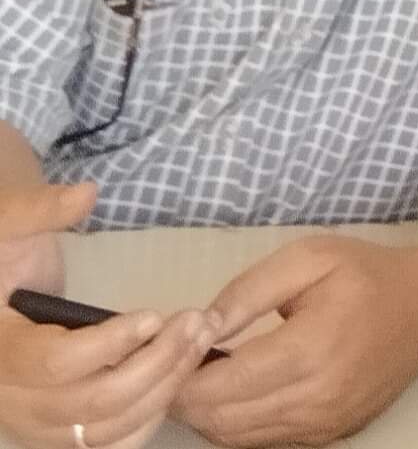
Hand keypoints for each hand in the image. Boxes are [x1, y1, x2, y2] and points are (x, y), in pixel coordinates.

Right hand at [0, 183, 222, 448]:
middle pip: (92, 405)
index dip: (110, 345)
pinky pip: (107, 442)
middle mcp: (12, 399)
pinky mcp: (57, 430)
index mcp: (0, 351)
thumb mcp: (8, 222)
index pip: (57, 364)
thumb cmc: (1, 252)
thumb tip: (88, 193)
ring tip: (199, 341)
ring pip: (106, 429)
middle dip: (155, 366)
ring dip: (161, 389)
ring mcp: (35, 423)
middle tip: (197, 323)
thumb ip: (42, 210)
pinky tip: (177, 376)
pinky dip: (147, 417)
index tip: (155, 315)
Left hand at [173, 234, 417, 446]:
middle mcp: (317, 399)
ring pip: (241, 438)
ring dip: (207, 414)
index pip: (226, 383)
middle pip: (226, 419)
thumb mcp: (308, 258)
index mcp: (311, 349)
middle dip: (187, 396)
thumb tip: (202, 322)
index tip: (163, 349)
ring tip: (195, 373)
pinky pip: (265, 442)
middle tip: (170, 361)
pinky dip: (236, 423)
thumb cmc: (366, 275)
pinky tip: (228, 390)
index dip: (183, 374)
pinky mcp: (327, 437)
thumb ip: (250, 290)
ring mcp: (323, 426)